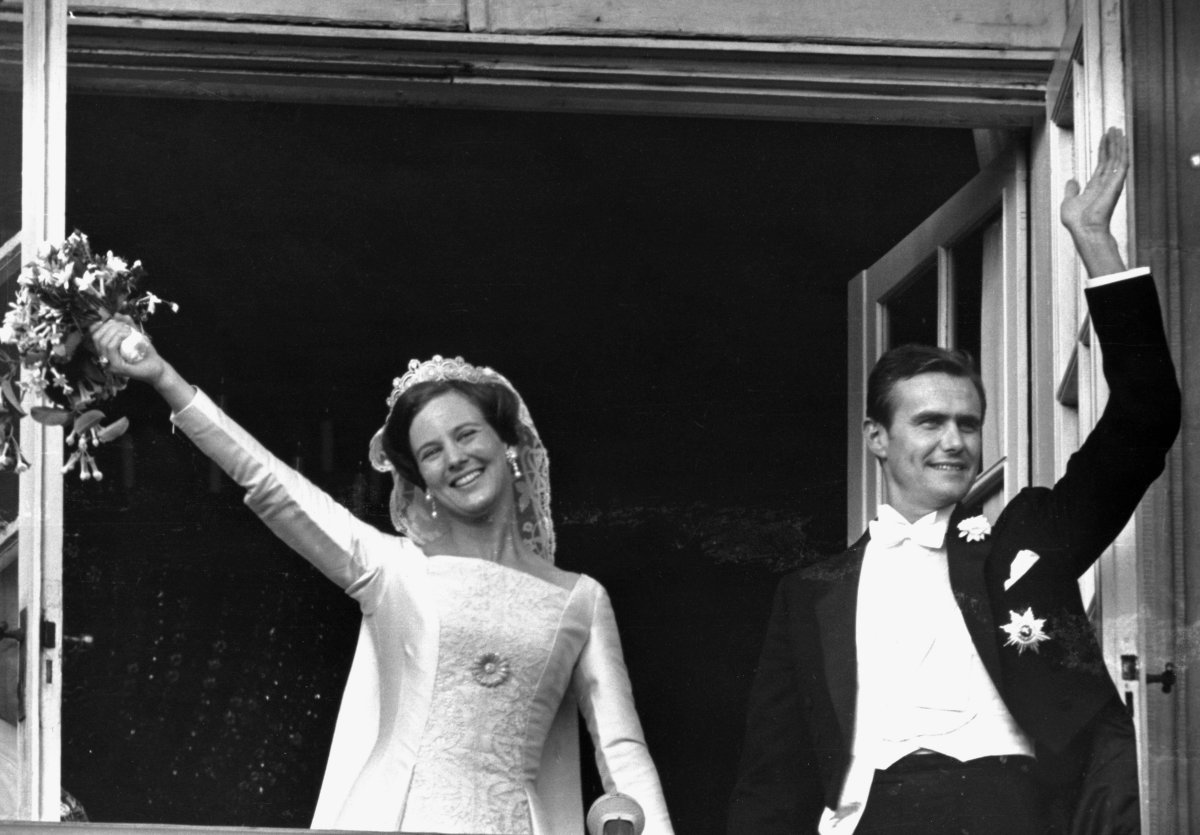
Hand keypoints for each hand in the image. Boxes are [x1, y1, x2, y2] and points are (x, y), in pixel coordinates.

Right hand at [89, 316, 164, 384]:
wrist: (157, 368)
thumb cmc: (146, 354)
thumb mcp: (137, 335)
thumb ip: (128, 325)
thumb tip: (117, 314)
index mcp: (105, 351)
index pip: (93, 335)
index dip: (99, 324)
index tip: (112, 319)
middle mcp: (104, 359)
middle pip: (97, 337)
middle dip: (110, 326)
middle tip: (124, 325)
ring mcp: (109, 365)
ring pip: (103, 342)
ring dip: (115, 331)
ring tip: (128, 330)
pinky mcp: (117, 367)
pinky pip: (111, 348)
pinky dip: (118, 338)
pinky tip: (127, 334)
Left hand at [1060, 127, 1128, 276]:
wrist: (1084, 229)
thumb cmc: (1077, 222)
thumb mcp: (1068, 202)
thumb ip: (1071, 190)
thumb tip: (1071, 181)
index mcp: (1095, 187)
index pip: (1101, 164)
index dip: (1103, 150)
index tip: (1104, 138)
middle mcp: (1106, 183)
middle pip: (1110, 158)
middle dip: (1111, 143)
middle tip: (1113, 128)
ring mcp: (1112, 182)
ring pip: (1117, 157)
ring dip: (1117, 142)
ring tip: (1117, 129)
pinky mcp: (1116, 182)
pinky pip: (1121, 162)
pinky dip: (1121, 149)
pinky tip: (1121, 138)